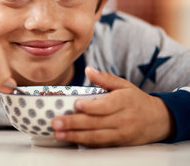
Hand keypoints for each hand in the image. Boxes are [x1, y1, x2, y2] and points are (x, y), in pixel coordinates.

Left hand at [51, 66, 173, 146]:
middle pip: (96, 123)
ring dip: (75, 136)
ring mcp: (121, 134)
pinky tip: (70, 139)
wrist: (158, 120)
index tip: (76, 104)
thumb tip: (88, 70)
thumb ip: (105, 78)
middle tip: (56, 122)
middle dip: (74, 123)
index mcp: (124, 102)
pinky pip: (100, 145)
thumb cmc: (136, 100)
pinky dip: (84, 143)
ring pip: (96, 137)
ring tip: (58, 134)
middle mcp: (123, 120)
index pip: (106, 106)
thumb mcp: (124, 85)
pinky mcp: (119, 144)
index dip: (91, 106)